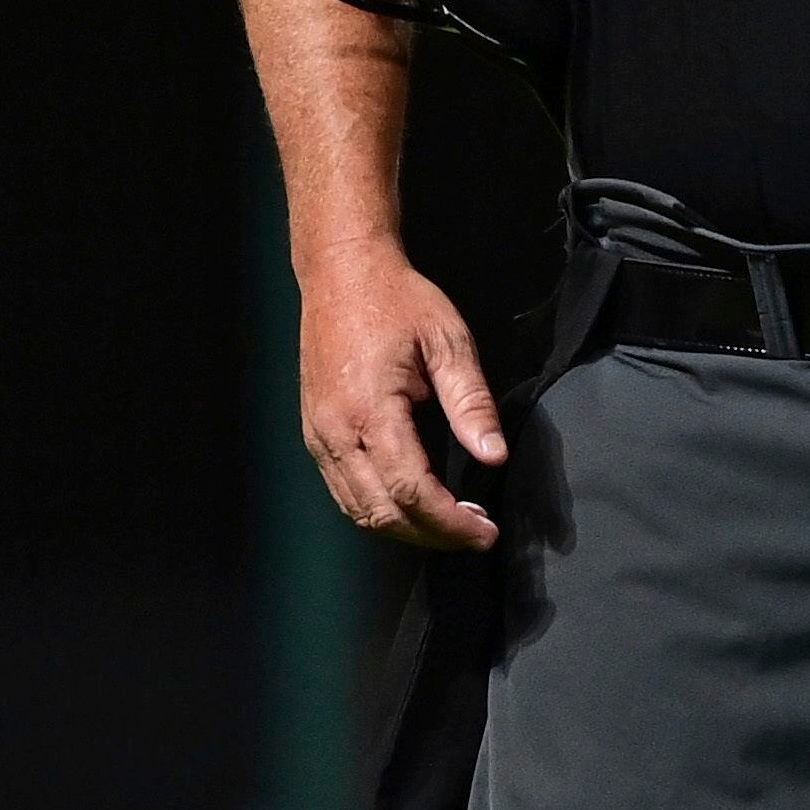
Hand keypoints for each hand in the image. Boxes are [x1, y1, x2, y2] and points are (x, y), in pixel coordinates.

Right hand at [298, 237, 503, 548]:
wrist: (342, 274)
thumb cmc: (398, 301)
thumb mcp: (449, 342)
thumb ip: (471, 403)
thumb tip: (494, 456)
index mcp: (369, 412)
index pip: (410, 492)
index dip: (450, 522)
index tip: (486, 533)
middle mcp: (335, 433)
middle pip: (381, 513)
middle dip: (432, 535)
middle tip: (477, 535)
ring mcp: (318, 437)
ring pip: (358, 510)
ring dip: (405, 529)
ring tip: (453, 526)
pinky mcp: (315, 434)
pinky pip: (344, 490)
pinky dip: (379, 510)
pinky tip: (414, 507)